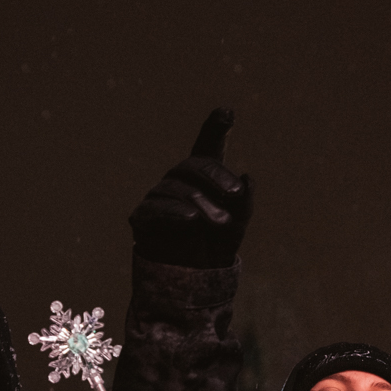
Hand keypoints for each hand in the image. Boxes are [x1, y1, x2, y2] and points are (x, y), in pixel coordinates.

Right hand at [128, 108, 252, 268]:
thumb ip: (245, 199)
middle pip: (193, 165)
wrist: (195, 278)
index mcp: (204, 177)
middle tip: (236, 192)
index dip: (215, 128)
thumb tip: (248, 177)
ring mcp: (159, 197)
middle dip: (216, 176)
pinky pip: (156, 209)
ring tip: (220, 222)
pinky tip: (191, 219)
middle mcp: (179, 181)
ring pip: (177, 189)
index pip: (208, 148)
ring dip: (201, 203)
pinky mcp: (142, 218)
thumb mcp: (239, 221)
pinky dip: (175, 213)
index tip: (227, 112)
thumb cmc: (217, 243)